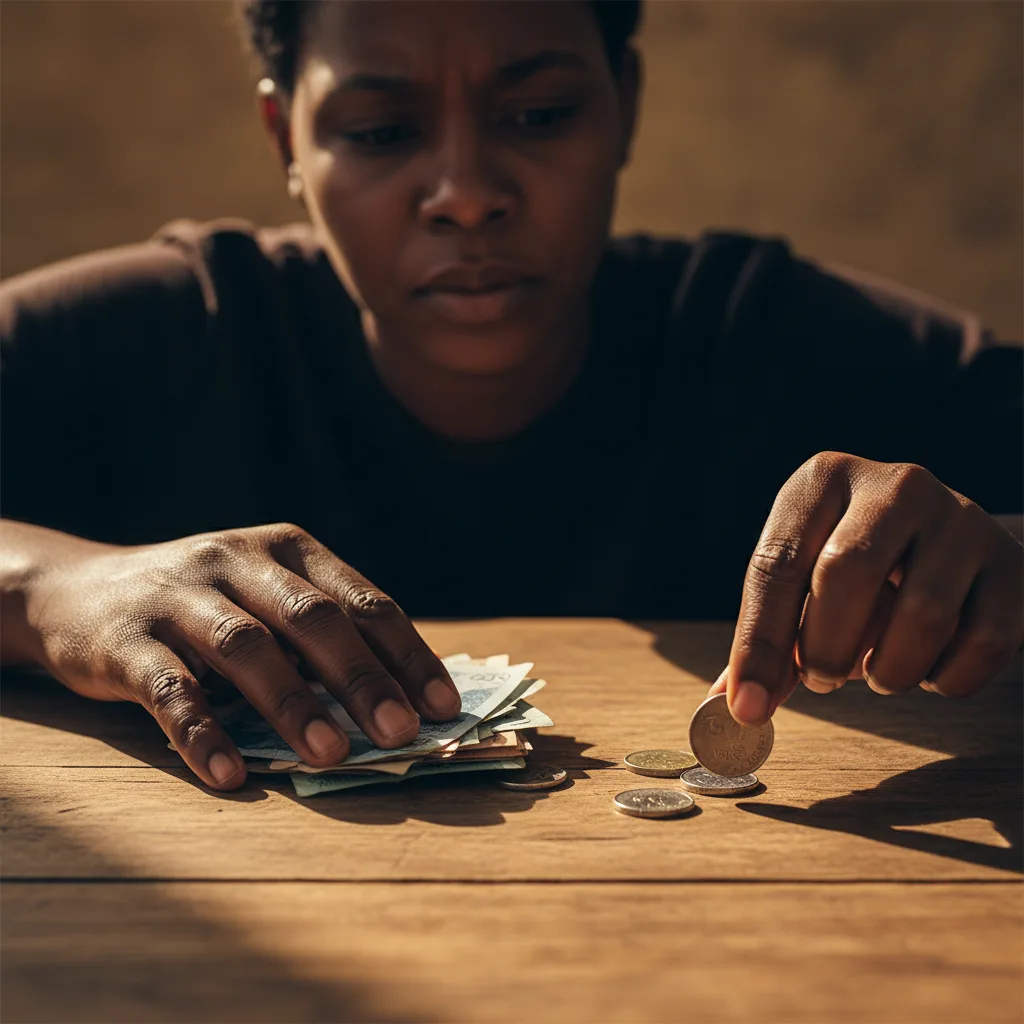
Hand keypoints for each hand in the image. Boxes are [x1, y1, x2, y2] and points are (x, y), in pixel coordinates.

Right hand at [27, 523, 459, 788]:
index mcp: (288, 550)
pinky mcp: (125, 640)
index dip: (406, 655)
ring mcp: (179, 596)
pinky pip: (170, 689)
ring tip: (331, 756)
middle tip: (400, 733)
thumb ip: (321, 635)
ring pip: (247, 648)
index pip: (362, 601)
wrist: (78, 591)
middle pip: (312, 618)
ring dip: (293, 704)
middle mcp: (238, 561)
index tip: (442, 706)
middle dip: (361, 678)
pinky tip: (230, 774)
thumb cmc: (204, 604)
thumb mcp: (266, 596)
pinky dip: (202, 732)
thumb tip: (400, 699)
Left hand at [709, 452, 1022, 724]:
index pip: (777, 563)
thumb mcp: (799, 582)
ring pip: (922, 615)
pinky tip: (928, 662)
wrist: (944, 541)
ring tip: (876, 670)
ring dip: (889, 670)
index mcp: (823, 479)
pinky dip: (946, 678)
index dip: (759, 642)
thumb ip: (766, 640)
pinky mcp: (1012, 562)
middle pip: (847, 574)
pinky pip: (981, 642)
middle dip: (825, 649)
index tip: (748, 706)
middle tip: (821, 679)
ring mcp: (962, 518)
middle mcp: (896, 484)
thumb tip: (729, 708)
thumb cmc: (851, 568)